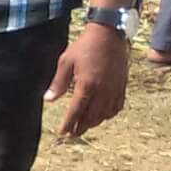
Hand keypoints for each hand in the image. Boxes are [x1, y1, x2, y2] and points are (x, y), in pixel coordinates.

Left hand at [45, 23, 128, 139]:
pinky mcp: (122, 86)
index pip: (76, 111)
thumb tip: (48, 99)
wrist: (109, 35)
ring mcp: (114, 89)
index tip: (62, 133)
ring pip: (104, 114)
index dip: (69, 124)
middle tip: (71, 135)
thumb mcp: (66, 62)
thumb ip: (58, 83)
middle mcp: (103, 90)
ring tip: (83, 127)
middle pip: (91, 116)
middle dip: (80, 127)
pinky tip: (101, 116)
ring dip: (93, 123)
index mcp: (87, 85)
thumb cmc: (85, 47)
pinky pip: (116, 107)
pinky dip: (108, 115)